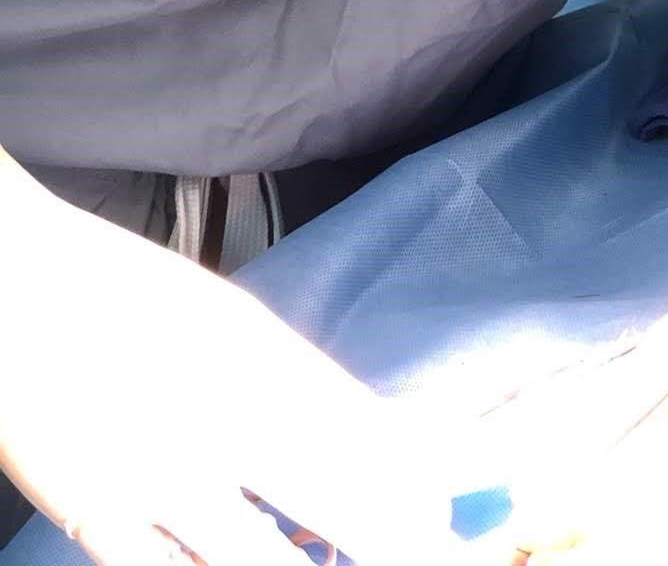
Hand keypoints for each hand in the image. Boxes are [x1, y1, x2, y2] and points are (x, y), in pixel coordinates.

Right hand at [0, 160, 455, 565]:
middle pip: (355, 512)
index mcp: (275, 360)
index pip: (386, 444)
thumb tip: (398, 450)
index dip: (438, 498)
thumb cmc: (133, 298)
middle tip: (426, 552)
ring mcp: (165, 478)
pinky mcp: (98, 522)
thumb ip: (315, 394)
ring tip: (333, 563)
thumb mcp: (240, 329)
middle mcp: (234, 417)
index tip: (469, 522)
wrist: (19, 283)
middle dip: (400, 544)